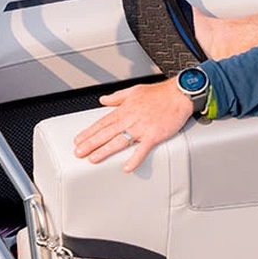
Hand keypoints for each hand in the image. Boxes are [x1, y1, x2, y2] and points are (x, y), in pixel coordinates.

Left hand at [72, 80, 194, 171]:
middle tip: (78, 152)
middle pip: (106, 132)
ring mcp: (142, 127)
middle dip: (91, 142)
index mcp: (125, 110)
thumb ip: (117, 97)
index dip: (89, 132)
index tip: (79, 140)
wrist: (179, 94)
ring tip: (93, 158)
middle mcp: (130, 118)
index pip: (102, 122)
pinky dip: (135, 158)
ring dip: (105, 150)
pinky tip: (127, 167)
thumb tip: (103, 100)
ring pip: (119, 140)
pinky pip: (142, 149)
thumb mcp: (134, 90)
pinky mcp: (154, 135)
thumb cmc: (159, 93)